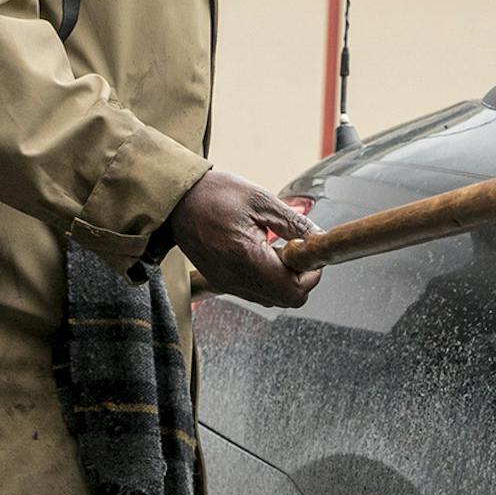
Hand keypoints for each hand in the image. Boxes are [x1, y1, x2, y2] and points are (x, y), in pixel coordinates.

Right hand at [168, 169, 320, 308]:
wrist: (177, 200)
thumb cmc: (215, 195)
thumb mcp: (262, 201)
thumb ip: (294, 224)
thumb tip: (318, 238)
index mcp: (247, 258)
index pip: (294, 291)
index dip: (311, 275)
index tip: (308, 252)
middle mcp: (235, 279)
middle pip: (285, 299)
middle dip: (299, 277)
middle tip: (293, 248)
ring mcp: (226, 283)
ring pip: (271, 298)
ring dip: (283, 277)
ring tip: (274, 247)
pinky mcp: (220, 281)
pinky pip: (254, 291)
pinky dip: (266, 277)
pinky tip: (260, 251)